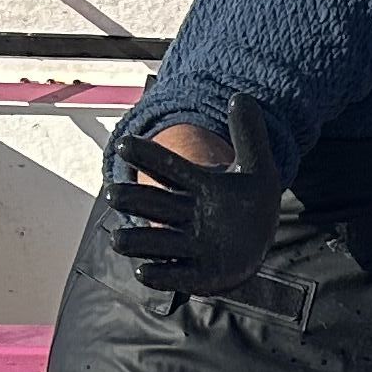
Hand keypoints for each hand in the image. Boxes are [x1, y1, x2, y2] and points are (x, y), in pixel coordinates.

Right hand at [104, 91, 291, 294]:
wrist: (253, 242)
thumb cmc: (247, 203)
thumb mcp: (257, 169)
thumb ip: (249, 135)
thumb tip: (241, 96)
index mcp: (196, 186)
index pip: (167, 166)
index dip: (148, 156)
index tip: (125, 145)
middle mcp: (184, 214)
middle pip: (152, 203)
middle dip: (133, 199)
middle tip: (113, 193)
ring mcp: (189, 245)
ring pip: (154, 242)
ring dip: (137, 241)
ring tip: (119, 238)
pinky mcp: (198, 273)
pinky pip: (173, 275)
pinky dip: (159, 275)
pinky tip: (143, 273)